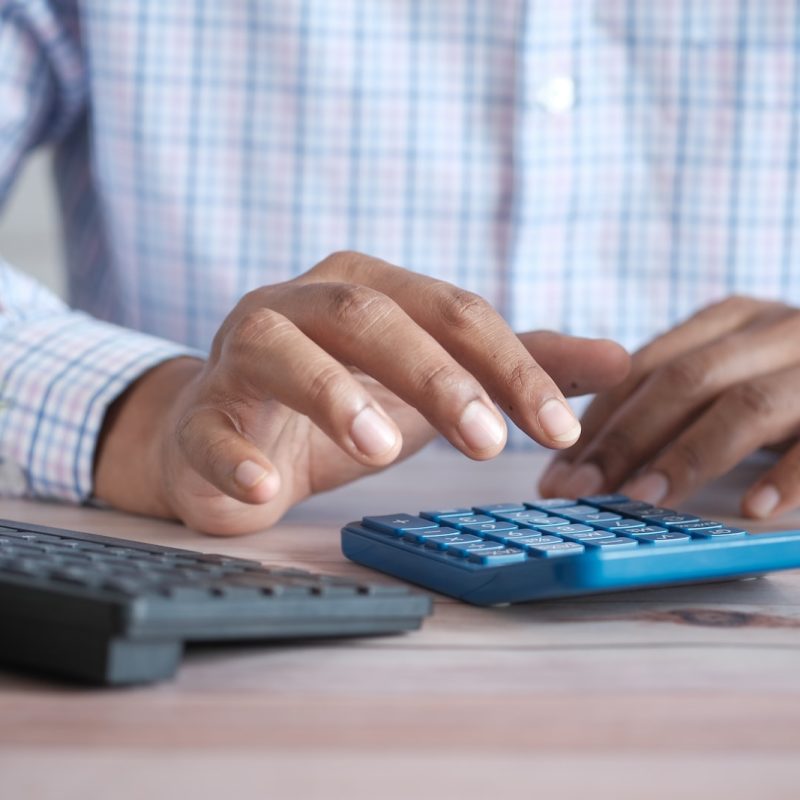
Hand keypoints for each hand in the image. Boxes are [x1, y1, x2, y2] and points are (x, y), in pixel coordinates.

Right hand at [94, 252, 627, 533]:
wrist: (235, 433)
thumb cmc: (343, 401)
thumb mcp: (436, 382)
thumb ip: (518, 367)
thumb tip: (622, 360)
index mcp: (370, 288)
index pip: (452, 311)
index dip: (509, 365)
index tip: (559, 429)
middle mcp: (303, 304)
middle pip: (371, 314)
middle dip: (434, 374)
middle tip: (488, 443)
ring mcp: (242, 353)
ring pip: (282, 349)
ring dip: (333, 395)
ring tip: (382, 449)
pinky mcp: (201, 414)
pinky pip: (210, 429)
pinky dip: (236, 458)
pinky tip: (266, 490)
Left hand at [539, 296, 799, 519]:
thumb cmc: (795, 388)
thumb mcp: (734, 376)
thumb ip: (679, 400)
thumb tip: (591, 458)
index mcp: (731, 320)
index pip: (645, 368)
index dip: (598, 422)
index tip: (558, 472)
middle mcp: (773, 328)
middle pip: (684, 382)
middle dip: (624, 441)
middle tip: (579, 494)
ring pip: (745, 403)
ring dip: (689, 457)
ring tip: (644, 501)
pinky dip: (790, 473)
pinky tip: (753, 506)